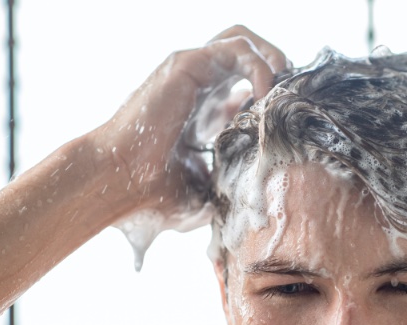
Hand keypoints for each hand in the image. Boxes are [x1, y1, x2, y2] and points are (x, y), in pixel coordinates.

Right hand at [89, 26, 286, 234]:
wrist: (119, 184)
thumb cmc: (154, 194)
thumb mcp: (206, 194)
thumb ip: (228, 188)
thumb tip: (255, 203)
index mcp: (205, 111)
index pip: (246, 81)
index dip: (273, 95)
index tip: (284, 122)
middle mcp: (199, 87)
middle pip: (247, 51)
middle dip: (277, 66)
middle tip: (288, 97)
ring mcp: (192, 73)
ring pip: (243, 39)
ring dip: (272, 60)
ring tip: (281, 90)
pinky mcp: (186, 66)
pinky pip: (236, 49)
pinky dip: (260, 67)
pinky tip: (263, 97)